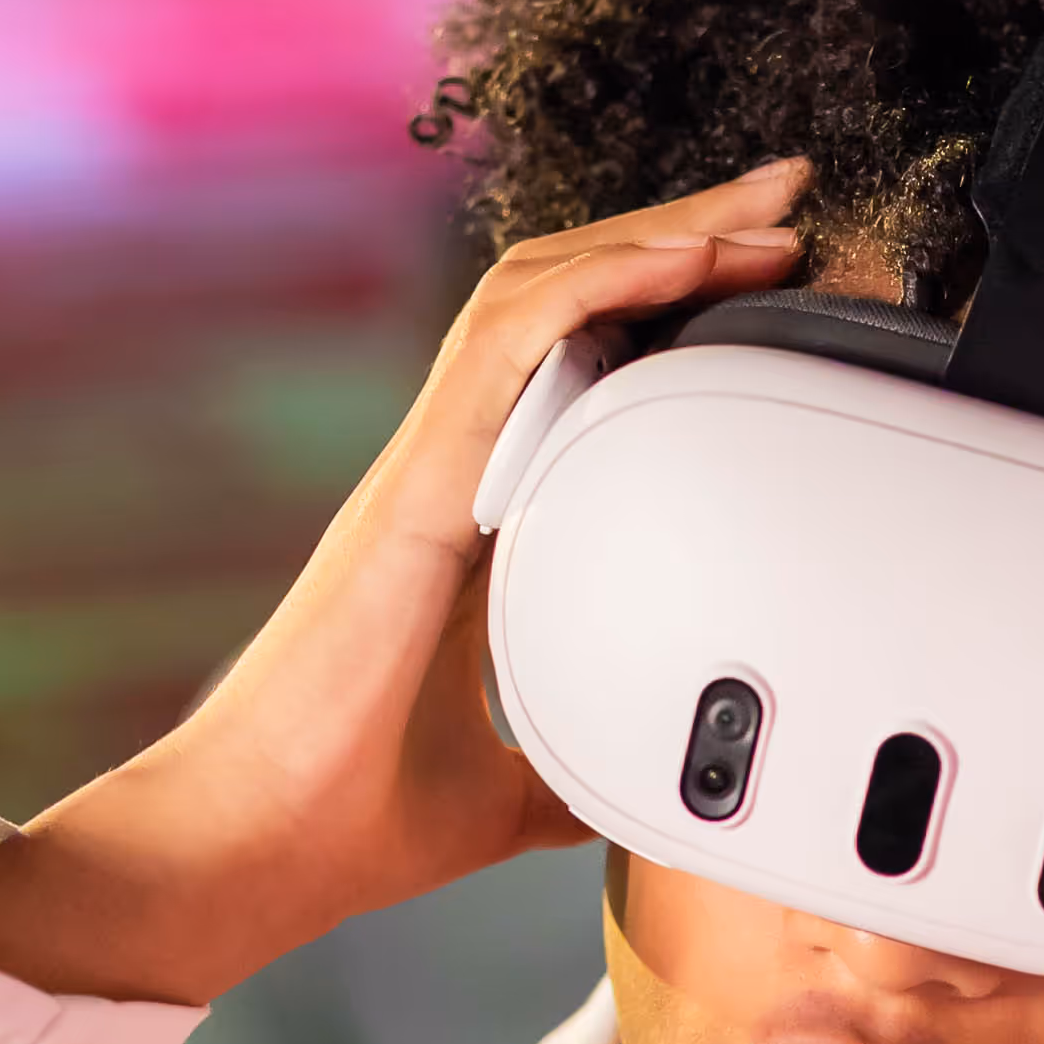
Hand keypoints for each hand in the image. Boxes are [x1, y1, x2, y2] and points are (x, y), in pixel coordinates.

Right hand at [0, 165, 807, 1003]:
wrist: (253, 847)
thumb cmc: (346, 819)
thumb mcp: (516, 794)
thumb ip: (581, 763)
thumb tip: (653, 783)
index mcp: (477, 523)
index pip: (583, 369)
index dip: (670, 306)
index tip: (767, 280)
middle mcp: (451, 470)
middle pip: (572, 302)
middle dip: (683, 235)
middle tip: (790, 196)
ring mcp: (428, 466)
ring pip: (543, 294)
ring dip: (657, 238)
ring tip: (760, 206)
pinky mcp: (415, 484)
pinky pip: (512, 345)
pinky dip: (600, 286)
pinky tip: (679, 256)